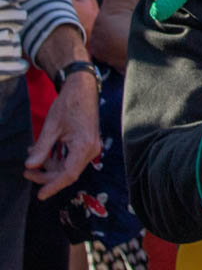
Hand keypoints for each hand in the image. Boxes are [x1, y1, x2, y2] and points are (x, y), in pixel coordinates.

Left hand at [24, 71, 100, 199]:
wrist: (82, 88)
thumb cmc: (69, 104)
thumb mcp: (51, 127)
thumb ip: (42, 148)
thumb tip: (30, 166)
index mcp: (84, 146)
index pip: (68, 175)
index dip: (53, 186)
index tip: (39, 195)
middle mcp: (91, 149)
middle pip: (67, 172)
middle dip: (46, 174)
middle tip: (26, 171)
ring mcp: (90, 146)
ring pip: (67, 166)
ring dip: (49, 164)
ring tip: (32, 154)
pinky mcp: (87, 143)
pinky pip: (70, 157)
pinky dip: (56, 157)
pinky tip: (43, 150)